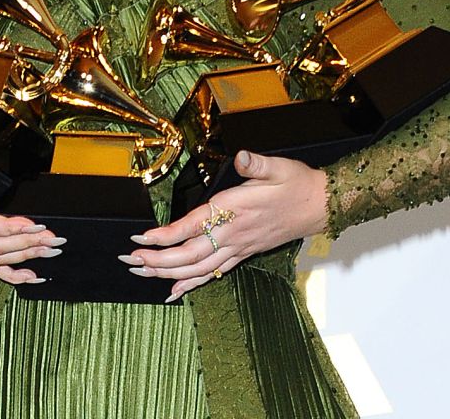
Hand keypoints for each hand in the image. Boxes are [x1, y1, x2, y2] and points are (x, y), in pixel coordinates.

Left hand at [121, 150, 327, 301]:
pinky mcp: (244, 253)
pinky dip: (192, 283)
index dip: (166, 235)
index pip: (192, 227)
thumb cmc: (297, 184)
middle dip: (157, 259)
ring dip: (168, 273)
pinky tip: (175, 291)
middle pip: (188, 255)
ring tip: (142, 272)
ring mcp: (238, 247)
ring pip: (198, 268)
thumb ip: (255, 164)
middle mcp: (233, 234)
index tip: (141, 237)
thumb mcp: (277, 167)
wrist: (320, 206)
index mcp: (235, 210)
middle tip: (129, 260)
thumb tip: (242, 157)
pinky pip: (213, 273)